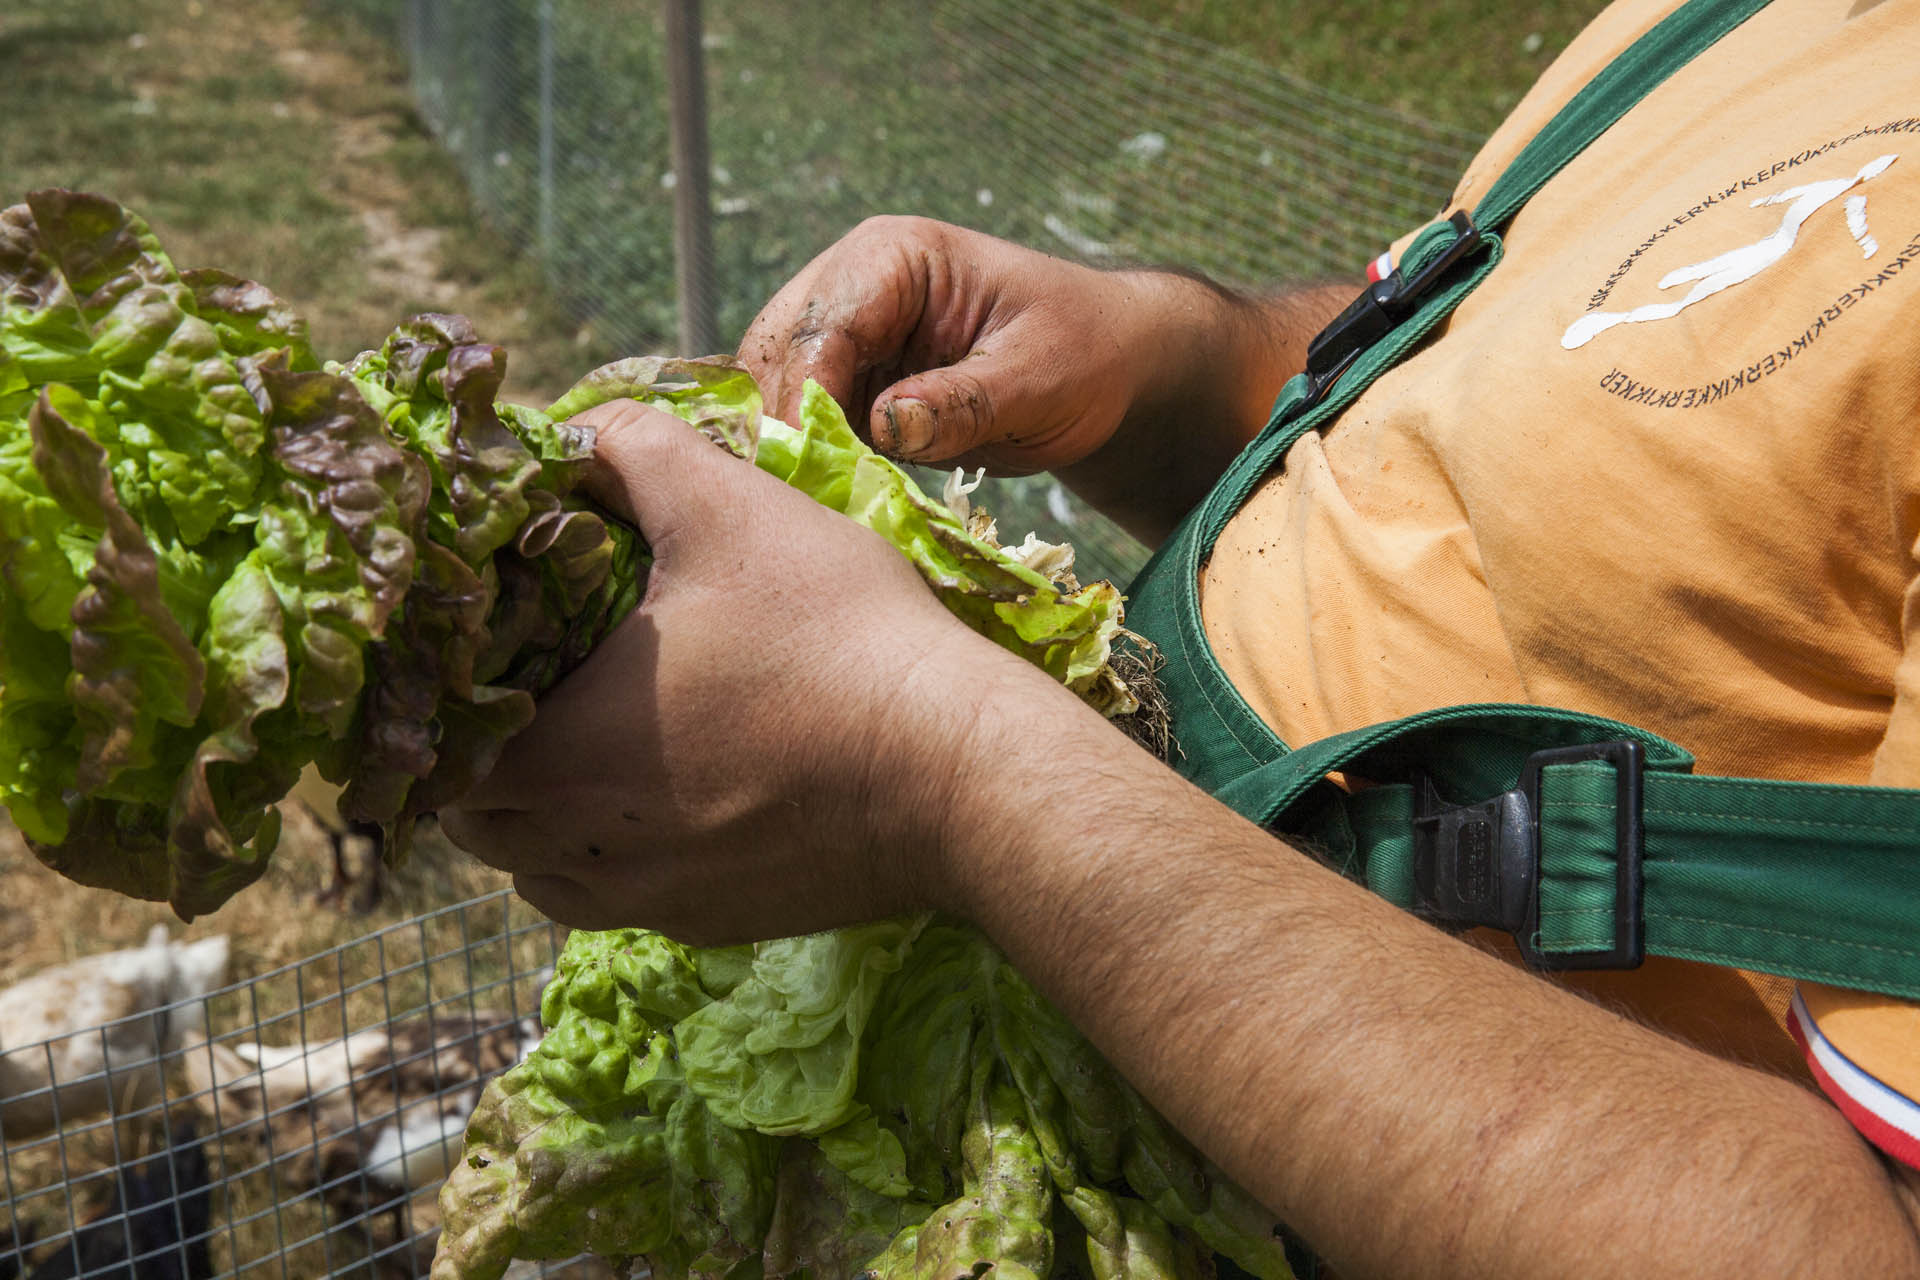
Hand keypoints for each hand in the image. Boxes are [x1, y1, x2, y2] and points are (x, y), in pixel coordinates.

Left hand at [437, 398, 1074, 940]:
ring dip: (550, 815)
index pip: (435, 752)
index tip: (487, 647)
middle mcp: (582, 853)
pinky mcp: (712, 924)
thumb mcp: (732, 508)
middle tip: (539, 682)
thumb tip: (583, 425)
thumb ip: (636, 449)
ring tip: (605, 739)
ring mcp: (649, 903)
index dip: (446, 694)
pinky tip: (685, 787)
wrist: (962, 775)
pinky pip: (626, 898)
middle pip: (478, 820)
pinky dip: (624, 851)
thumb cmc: (838, 639)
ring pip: (545, 871)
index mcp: (553, 761)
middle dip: (491, 754)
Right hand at [739, 217, 1335, 541]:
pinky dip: (809, 460)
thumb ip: (964, 401)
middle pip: (775, 355)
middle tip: (793, 498)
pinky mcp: (851, 384)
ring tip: (806, 507)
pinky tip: (822, 503)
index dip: (803, 398)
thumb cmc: (1086, 352)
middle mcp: (853, 285)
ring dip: (787, 447)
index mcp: (894, 258)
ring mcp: (847, 336)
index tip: (805, 466)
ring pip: (776, 392)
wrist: (1111, 365)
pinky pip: (805, 422)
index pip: (819, 326)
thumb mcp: (1038, 378)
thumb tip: (884, 426)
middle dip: (778, 424)